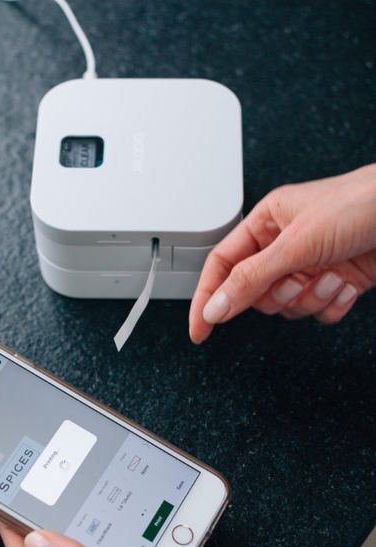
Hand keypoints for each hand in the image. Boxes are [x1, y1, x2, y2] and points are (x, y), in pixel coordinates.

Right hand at [189, 164, 375, 342]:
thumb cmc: (359, 204)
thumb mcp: (296, 243)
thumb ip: (250, 279)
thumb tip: (215, 307)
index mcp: (266, 224)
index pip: (222, 266)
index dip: (207, 298)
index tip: (199, 330)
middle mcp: (285, 246)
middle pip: (255, 294)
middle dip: (279, 295)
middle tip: (296, 281)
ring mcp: (310, 266)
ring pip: (288, 307)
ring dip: (311, 299)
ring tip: (331, 277)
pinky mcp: (334, 283)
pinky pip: (318, 313)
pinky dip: (332, 304)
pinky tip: (347, 283)